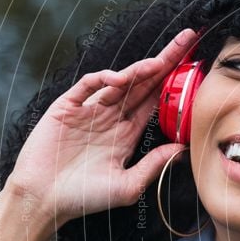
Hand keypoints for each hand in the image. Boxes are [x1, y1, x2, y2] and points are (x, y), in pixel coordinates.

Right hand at [5, 28, 199, 226]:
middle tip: (186, 41)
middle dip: (165, 63)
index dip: (174, 85)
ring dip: (139, 70)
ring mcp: (89, 111)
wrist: (44, 200)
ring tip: (158, 62)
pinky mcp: (67, 108)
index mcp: (127, 134)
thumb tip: (183, 149)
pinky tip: (119, 79)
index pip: (156, 103)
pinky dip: (103, 78)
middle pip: (144, 84)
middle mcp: (111, 118)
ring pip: (120, 82)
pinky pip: (87, 86)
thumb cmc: (84, 197)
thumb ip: (154, 165)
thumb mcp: (128, 185)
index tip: (195, 69)